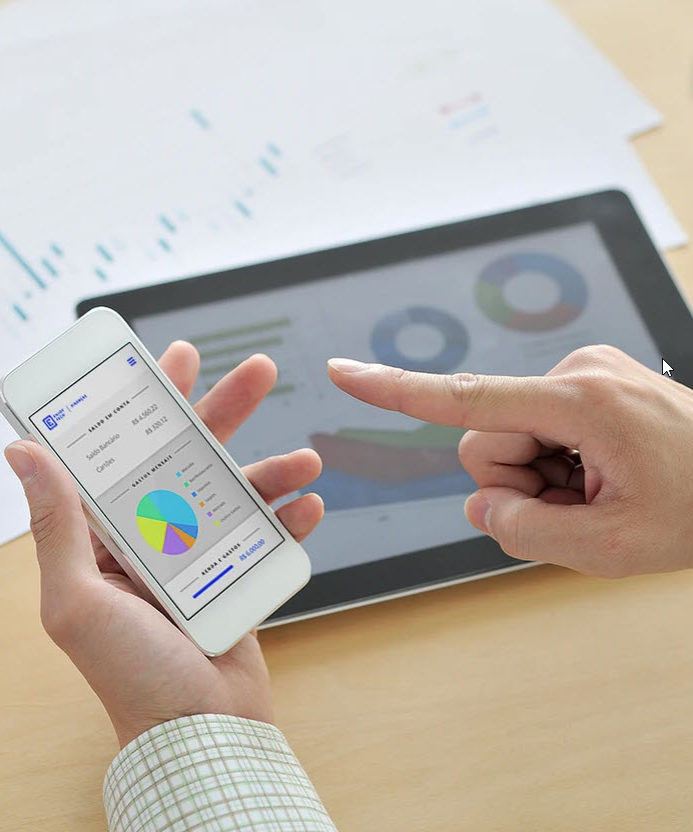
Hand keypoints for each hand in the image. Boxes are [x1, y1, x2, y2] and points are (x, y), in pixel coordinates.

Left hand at [5, 343, 322, 747]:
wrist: (201, 732)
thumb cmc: (130, 675)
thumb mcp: (77, 600)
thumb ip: (58, 527)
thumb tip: (24, 455)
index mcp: (110, 538)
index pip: (128, 454)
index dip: (151, 404)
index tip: (173, 361)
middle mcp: (155, 538)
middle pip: (192, 458)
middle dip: (224, 412)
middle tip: (256, 371)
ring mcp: (201, 555)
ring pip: (239, 491)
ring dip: (275, 469)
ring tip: (306, 457)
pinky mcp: (238, 575)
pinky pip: (268, 535)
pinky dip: (291, 519)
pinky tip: (309, 506)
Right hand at [328, 345, 692, 577]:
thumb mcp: (611, 548)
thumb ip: (525, 534)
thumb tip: (481, 507)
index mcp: (579, 402)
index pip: (465, 399)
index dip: (395, 391)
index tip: (344, 373)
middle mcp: (575, 372)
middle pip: (485, 441)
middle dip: (517, 483)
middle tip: (577, 505)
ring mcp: (582, 372)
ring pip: (511, 439)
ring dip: (541, 477)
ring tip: (597, 490)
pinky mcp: (586, 383)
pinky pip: (538, 429)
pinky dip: (558, 463)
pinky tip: (601, 473)